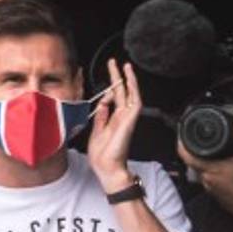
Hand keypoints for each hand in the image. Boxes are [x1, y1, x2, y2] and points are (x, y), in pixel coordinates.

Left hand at [87, 59, 143, 193]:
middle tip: (114, 62)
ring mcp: (128, 118)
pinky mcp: (131, 120)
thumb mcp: (97, 131)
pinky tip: (130, 78)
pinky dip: (133, 89)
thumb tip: (102, 103)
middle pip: (121, 92)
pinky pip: (135, 101)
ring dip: (128, 79)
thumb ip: (101, 116)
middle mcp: (123, 117)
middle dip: (117, 76)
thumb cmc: (102, 156)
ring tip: (123, 65)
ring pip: (130, 93)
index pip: (114, 98)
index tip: (107, 79)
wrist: (107, 169)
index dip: (110, 87)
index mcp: (114, 120)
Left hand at [176, 120, 232, 215]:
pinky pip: (206, 178)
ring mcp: (208, 187)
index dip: (182, 146)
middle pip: (194, 163)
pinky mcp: (212, 192)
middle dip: (197, 153)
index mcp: (210, 170)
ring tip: (214, 154)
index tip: (181, 139)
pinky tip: (220, 168)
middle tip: (201, 144)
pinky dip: (210, 171)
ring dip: (205, 162)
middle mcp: (205, 179)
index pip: (188, 157)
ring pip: (201, 171)